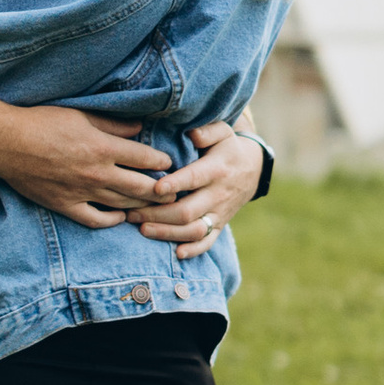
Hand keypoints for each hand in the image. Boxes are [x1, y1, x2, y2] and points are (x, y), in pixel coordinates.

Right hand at [0, 77, 170, 225]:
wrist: (6, 142)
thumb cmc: (42, 122)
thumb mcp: (81, 115)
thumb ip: (113, 125)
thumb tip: (140, 129)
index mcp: (103, 147)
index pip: (146, 159)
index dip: (163, 161)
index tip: (170, 162)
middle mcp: (98, 173)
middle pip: (142, 187)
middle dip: (163, 190)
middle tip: (175, 191)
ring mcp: (82, 193)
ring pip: (123, 205)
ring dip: (143, 206)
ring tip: (155, 205)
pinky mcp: (66, 205)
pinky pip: (96, 220)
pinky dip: (112, 220)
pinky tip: (120, 217)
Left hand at [134, 123, 264, 255]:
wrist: (252, 170)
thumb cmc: (227, 148)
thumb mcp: (223, 132)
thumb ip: (208, 131)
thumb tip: (192, 134)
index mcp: (217, 170)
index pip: (195, 178)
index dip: (176, 184)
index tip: (155, 188)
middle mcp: (218, 195)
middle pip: (187, 211)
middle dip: (158, 214)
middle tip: (131, 213)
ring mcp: (219, 213)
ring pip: (194, 230)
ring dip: (167, 233)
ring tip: (142, 229)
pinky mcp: (219, 225)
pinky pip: (208, 243)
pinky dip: (193, 251)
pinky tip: (175, 253)